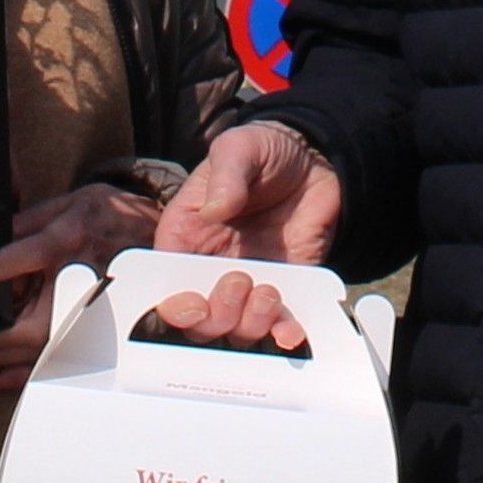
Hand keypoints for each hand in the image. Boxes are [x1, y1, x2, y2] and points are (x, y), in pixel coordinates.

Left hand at [0, 183, 160, 392]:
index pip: (7, 264)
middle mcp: (72, 280)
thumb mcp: (73, 201)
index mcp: (63, 242)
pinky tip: (1, 375)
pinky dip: (26, 369)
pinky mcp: (93, 326)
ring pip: (32, 346)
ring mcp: (85, 309)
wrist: (160, 233)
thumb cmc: (115, 215)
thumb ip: (30, 218)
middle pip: (16, 322)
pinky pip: (56, 355)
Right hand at [152, 124, 339, 348]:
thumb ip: (227, 174)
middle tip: (240, 280)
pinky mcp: (287, 289)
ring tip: (268, 291)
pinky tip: (291, 328)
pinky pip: (280, 326)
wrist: (316, 159)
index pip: (166, 284)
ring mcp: (249, 284)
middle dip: (215, 315)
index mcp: (186, 237)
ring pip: (236, 331)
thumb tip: (216, 208)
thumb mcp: (239, 149)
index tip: (193, 302)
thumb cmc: (265, 152)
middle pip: (199, 321)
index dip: (174, 304)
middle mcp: (212, 268)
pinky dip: (284, 334)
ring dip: (249, 323)